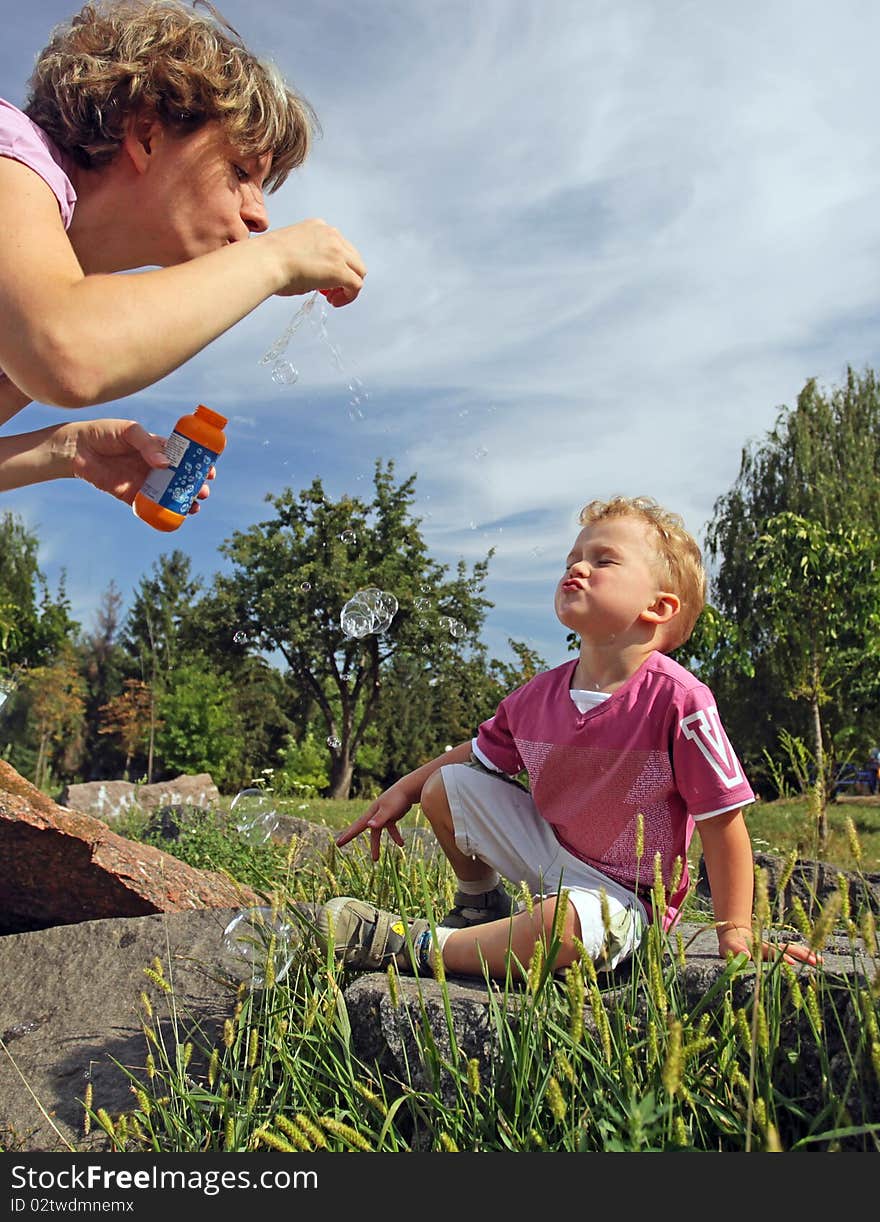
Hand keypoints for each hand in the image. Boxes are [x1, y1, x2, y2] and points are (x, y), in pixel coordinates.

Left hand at [67, 418, 212, 509]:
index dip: (199, 465)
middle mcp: (154, 467)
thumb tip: (165, 465)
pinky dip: (162, 514)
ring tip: (194, 507)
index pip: (184, 458)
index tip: (210, 472)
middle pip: (181, 479)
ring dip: (183, 502)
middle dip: (195, 487)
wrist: (77, 449)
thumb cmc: (104, 433)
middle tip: (203, 492)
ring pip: (169, 495)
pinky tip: (173, 518)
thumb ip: (148, 445)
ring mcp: (143, 482)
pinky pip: (150, 508)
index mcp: (157, 449)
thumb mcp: (130, 431)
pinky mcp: (131, 496)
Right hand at [271, 218, 365, 304]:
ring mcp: (338, 252)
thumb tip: (314, 276)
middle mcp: (331, 235)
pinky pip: (356, 285)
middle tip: (329, 291)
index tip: (323, 278)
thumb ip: (309, 257)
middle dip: (344, 275)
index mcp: (318, 227)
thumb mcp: (291, 249)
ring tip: (332, 298)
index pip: (338, 246)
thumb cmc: (268, 259)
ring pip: (359, 270)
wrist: (264, 261)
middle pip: (352, 257)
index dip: (334, 264)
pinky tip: (334, 301)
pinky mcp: (340, 270)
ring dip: (348, 286)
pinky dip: (349, 296)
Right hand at [335, 784, 412, 861]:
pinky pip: (391, 829)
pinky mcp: (391, 816)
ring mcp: (382, 816)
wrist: (409, 789)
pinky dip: (395, 836)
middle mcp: (374, 815)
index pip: (356, 826)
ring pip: (376, 832)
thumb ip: (380, 819)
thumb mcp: (389, 810)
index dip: (347, 835)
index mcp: (371, 814)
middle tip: (339, 844)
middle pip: (361, 828)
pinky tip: (401, 844)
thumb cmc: (398, 799)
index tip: (338, 843)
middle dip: (351, 836)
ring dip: (375, 845)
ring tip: (375, 859)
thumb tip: (369, 826)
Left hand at [717, 925, 820, 966]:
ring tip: (821, 961)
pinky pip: (794, 952)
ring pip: (795, 950)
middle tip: (817, 962)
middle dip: (802, 955)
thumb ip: (736, 951)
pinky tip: (816, 960)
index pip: (773, 953)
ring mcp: (776, 948)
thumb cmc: (730, 944)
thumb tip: (745, 955)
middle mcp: (771, 947)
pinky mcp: (777, 952)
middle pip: (789, 949)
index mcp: (760, 947)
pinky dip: (805, 954)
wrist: (734, 934)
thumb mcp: (729, 947)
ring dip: (807, 955)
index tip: (792, 963)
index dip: (782, 957)